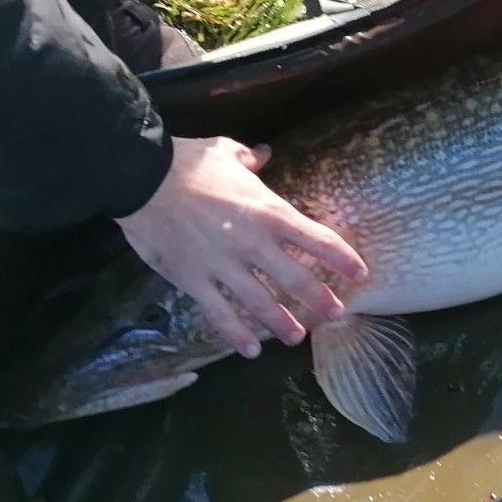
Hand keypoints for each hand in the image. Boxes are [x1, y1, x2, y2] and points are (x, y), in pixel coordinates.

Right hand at [116, 136, 368, 359]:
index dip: (342, 259)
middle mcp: (253, 243)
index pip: (317, 240)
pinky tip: (250, 350)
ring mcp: (223, 265)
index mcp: (268, 211)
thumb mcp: (227, 151)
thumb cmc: (188, 162)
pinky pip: (220, 314)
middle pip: (297, 279)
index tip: (360, 274)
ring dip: (283, 323)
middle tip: (337, 314)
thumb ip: (251, 158)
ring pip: (262, 303)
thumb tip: (265, 153)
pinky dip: (236, 335)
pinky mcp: (193, 280)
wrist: (142, 178)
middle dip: (321, 300)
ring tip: (297, 338)